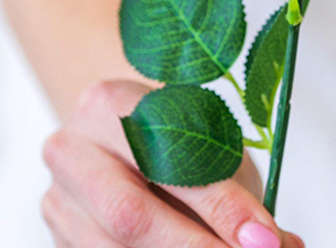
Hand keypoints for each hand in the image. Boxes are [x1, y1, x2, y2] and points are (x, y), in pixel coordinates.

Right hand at [42, 80, 303, 247]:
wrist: (115, 137)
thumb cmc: (169, 132)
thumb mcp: (202, 136)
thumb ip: (233, 184)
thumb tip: (279, 242)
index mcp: (108, 103)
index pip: (167, 157)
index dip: (221, 204)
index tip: (265, 236)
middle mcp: (70, 150)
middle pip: (131, 214)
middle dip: (196, 247)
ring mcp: (56, 200)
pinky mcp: (58, 238)